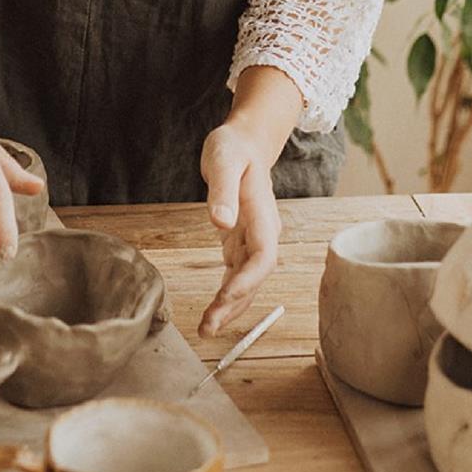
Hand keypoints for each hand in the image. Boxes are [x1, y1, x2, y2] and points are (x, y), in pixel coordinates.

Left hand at [197, 122, 282, 337]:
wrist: (244, 142)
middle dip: (235, 304)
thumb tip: (220, 222)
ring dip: (230, 307)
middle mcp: (264, 233)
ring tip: (207, 328)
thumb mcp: (224, 160)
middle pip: (255, 277)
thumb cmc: (234, 148)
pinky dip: (226, 295)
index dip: (248, 280)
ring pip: (247, 281)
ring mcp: (254, 240)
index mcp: (263, 216)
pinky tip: (212, 312)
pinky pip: (236, 275)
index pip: (263, 256)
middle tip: (209, 327)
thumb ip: (223, 191)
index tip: (225, 297)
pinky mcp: (240, 243)